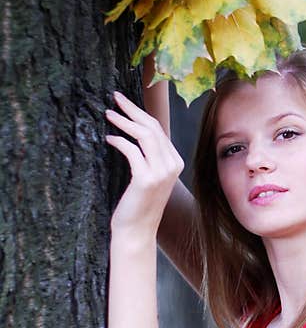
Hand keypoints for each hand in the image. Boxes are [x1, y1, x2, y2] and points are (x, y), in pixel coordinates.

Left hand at [105, 91, 183, 238]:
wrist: (137, 230)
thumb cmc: (138, 204)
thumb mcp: (148, 176)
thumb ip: (147, 157)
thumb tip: (133, 132)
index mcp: (175, 162)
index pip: (159, 130)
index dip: (141, 113)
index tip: (124, 102)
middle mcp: (172, 166)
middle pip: (153, 128)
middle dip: (133, 109)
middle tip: (115, 97)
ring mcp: (161, 173)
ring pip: (145, 135)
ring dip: (125, 121)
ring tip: (109, 113)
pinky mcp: (147, 179)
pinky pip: (132, 151)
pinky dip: (119, 141)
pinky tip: (109, 139)